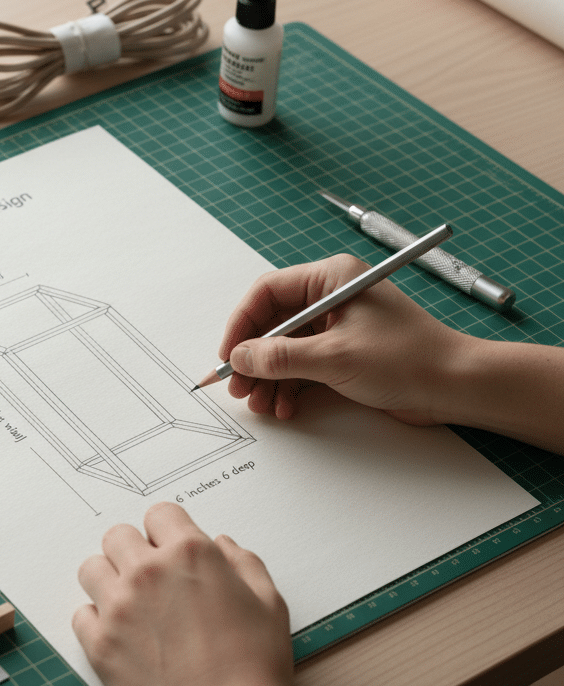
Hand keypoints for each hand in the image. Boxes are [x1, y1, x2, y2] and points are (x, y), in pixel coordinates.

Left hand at [73, 503, 342, 685]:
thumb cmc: (255, 668)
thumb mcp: (268, 603)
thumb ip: (243, 562)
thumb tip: (222, 545)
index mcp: (190, 553)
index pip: (159, 514)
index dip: (168, 532)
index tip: (171, 552)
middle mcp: (148, 571)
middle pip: (117, 535)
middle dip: (133, 551)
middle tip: (150, 579)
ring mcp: (119, 607)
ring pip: (92, 568)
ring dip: (109, 580)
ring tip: (130, 605)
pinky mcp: (100, 643)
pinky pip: (81, 614)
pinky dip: (96, 622)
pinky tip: (121, 636)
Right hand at [217, 254, 465, 422]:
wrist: (455, 387)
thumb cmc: (407, 359)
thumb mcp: (334, 357)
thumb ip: (280, 357)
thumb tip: (240, 358)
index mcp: (331, 279)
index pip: (268, 293)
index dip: (242, 325)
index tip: (229, 355)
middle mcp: (331, 297)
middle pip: (273, 323)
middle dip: (254, 358)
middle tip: (238, 386)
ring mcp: (337, 326)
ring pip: (285, 349)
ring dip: (268, 377)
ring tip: (260, 404)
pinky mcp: (344, 353)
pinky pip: (302, 366)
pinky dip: (289, 386)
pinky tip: (284, 406)